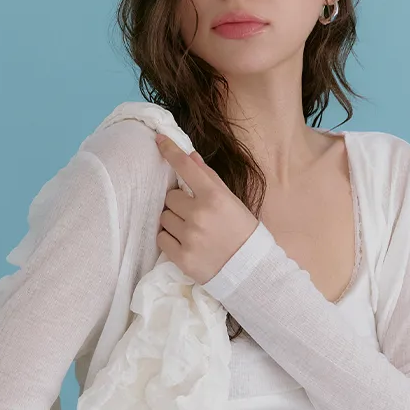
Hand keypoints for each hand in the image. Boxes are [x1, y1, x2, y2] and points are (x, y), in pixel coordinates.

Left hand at [153, 132, 258, 284]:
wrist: (250, 270)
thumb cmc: (242, 231)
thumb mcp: (232, 202)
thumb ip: (210, 179)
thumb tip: (190, 156)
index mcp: (214, 197)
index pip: (186, 167)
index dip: (170, 151)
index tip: (158, 139)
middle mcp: (199, 215)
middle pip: (170, 197)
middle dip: (179, 204)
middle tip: (194, 214)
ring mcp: (189, 237)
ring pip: (164, 218)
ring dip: (174, 221)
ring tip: (192, 231)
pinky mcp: (181, 257)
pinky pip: (161, 238)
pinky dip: (170, 239)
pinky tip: (186, 243)